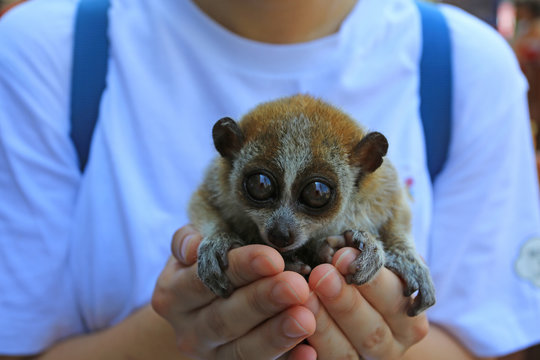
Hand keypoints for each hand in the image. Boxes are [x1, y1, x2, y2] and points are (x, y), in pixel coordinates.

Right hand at [151, 225, 316, 359]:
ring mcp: (212, 356)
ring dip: (276, 335)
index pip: (204, 280)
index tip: (273, 258)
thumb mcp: (196, 244)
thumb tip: (191, 247)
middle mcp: (189, 330)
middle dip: (262, 301)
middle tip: (296, 287)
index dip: (239, 269)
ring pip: (242, 351)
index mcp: (173, 293)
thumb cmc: (208, 263)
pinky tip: (308, 353)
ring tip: (305, 318)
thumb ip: (189, 240)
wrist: (206, 306)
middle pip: (223, 318)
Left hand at [304, 247, 428, 359]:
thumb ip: (368, 256)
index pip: (397, 300)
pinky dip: (306, 351)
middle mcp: (390, 347)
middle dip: (346, 301)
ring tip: (304, 295)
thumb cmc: (361, 280)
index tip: (343, 256)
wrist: (351, 319)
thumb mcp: (372, 265)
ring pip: (345, 353)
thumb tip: (349, 241)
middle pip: (373, 331)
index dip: (372, 280)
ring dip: (323, 323)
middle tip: (321, 274)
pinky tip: (293, 324)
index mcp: (408, 320)